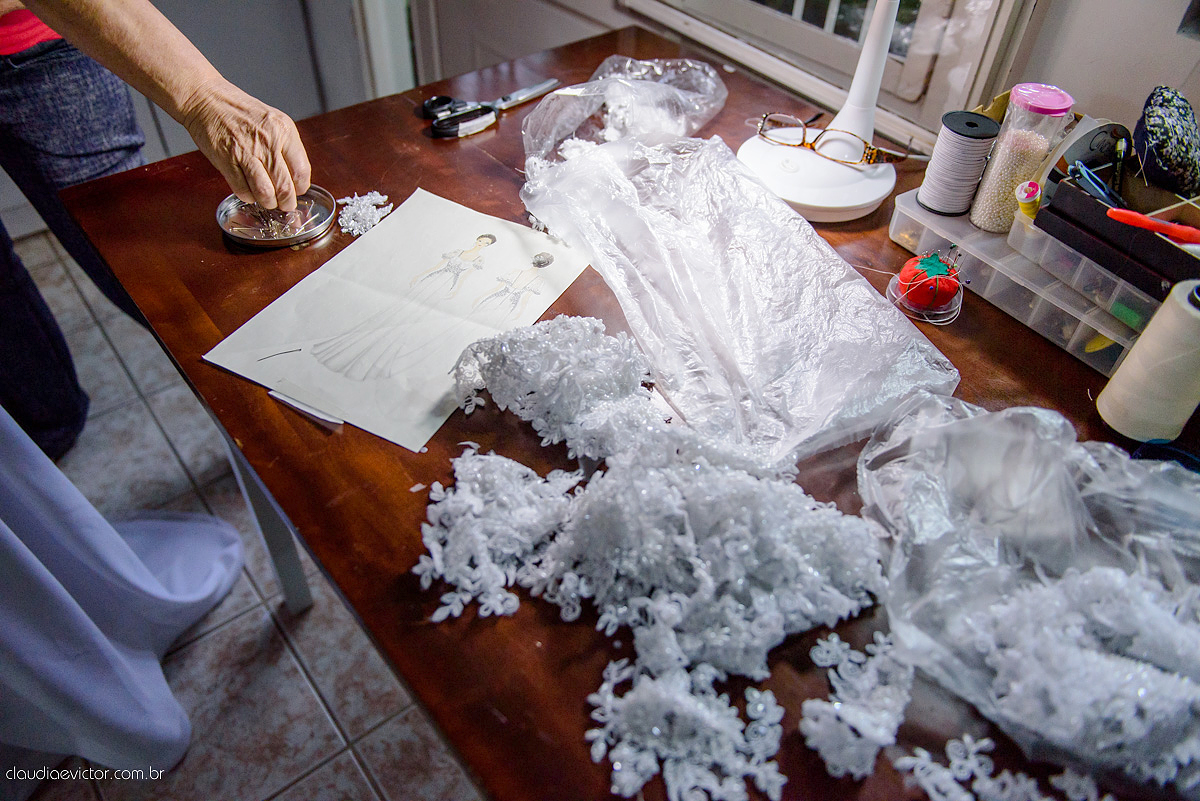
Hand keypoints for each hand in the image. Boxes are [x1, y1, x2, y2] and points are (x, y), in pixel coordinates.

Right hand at [180, 78, 311, 210]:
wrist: (207, 99)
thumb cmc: (240, 111)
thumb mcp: (273, 121)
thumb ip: (286, 147)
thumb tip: (295, 178)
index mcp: (283, 131)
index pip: (302, 171)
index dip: (300, 187)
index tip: (296, 191)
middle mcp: (267, 142)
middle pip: (285, 186)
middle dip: (287, 202)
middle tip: (285, 204)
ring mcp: (246, 152)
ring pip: (265, 192)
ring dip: (268, 202)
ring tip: (268, 201)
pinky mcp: (226, 161)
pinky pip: (242, 190)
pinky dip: (248, 197)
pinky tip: (249, 192)